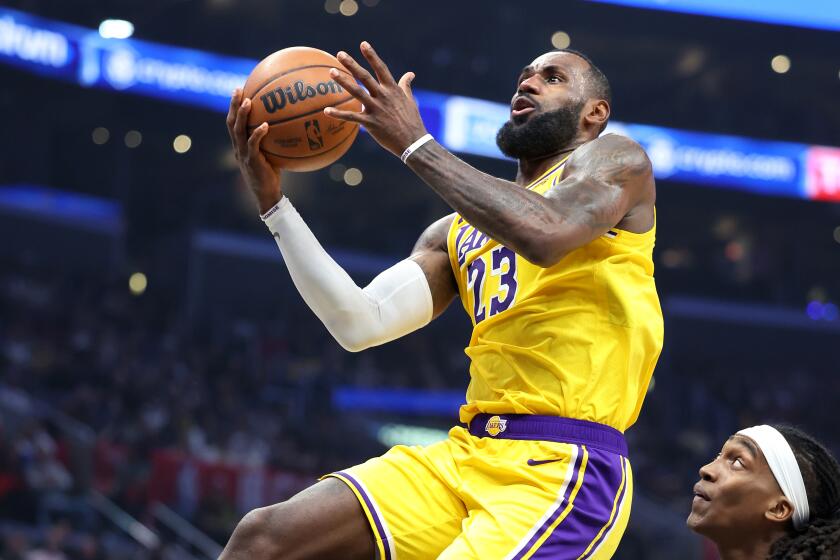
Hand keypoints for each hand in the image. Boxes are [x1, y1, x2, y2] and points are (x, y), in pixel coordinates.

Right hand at [226, 88, 282, 213]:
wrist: (266, 194)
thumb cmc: (270, 174)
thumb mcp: (270, 154)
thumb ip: (272, 141)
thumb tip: (289, 125)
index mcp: (240, 145)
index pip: (232, 122)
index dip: (233, 107)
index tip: (238, 90)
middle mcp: (238, 147)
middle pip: (231, 122)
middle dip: (233, 105)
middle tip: (238, 89)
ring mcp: (243, 154)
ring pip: (238, 131)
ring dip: (243, 115)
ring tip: (248, 101)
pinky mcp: (252, 161)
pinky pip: (253, 144)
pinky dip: (258, 134)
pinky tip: (265, 125)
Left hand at [324, 41, 427, 157]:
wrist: (413, 142)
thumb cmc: (412, 121)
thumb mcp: (410, 100)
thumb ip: (406, 85)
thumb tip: (411, 73)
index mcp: (392, 90)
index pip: (381, 69)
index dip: (372, 56)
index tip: (363, 44)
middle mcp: (383, 96)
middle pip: (365, 77)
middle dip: (352, 65)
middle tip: (340, 54)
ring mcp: (376, 109)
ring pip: (357, 92)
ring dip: (344, 81)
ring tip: (331, 72)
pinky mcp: (371, 123)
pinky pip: (352, 117)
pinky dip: (338, 114)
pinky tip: (326, 110)